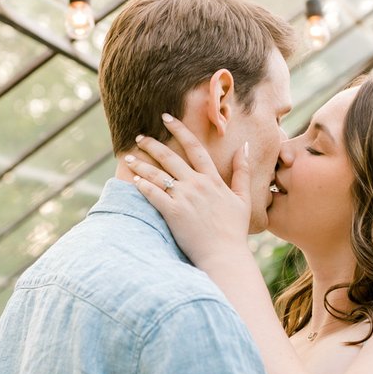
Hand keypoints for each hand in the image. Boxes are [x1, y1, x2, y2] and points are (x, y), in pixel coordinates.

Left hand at [126, 114, 252, 267]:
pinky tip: (134, 180)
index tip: (166, 118)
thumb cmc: (234, 230)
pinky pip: (153, 194)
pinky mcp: (173, 213)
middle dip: (152, 144)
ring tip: (129, 157)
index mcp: (212, 179)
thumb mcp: (243, 198)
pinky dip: (142, 185)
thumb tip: (244, 146)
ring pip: (157, 174)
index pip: (194, 147)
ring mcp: (184, 198)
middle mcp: (197, 184)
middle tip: (140, 137)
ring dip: (141, 164)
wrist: (225, 255)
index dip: (179, 130)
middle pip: (170, 157)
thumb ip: (242, 171)